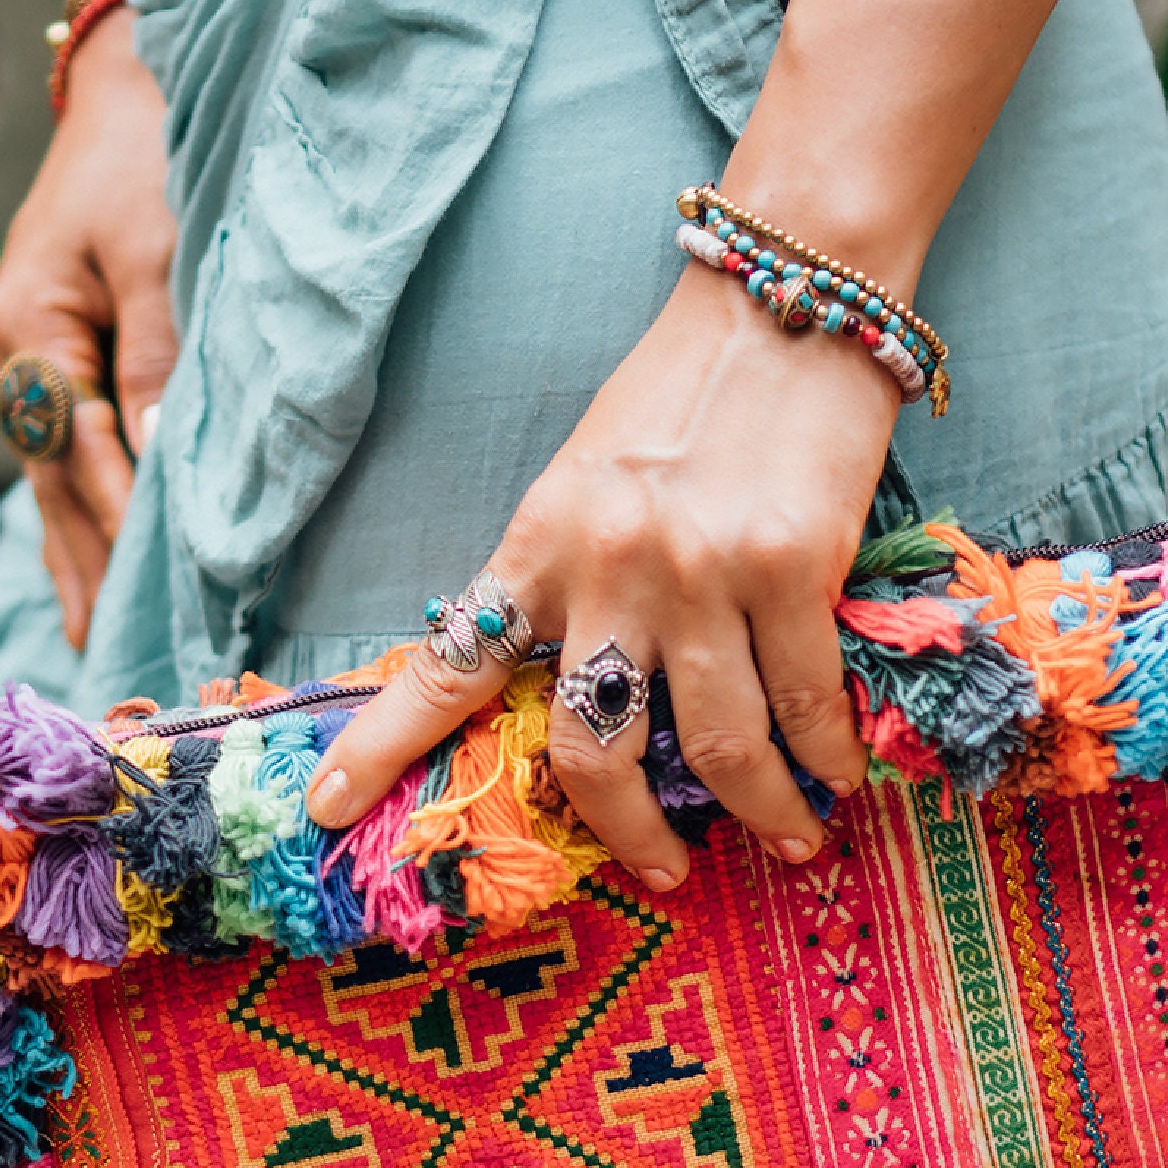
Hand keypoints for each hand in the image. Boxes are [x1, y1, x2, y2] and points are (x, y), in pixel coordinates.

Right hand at [0, 5, 175, 648]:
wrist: (133, 102)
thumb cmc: (151, 165)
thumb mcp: (157, 254)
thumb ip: (162, 358)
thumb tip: (168, 458)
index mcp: (33, 331)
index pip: (82, 452)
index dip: (123, 524)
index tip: (158, 591)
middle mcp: (20, 362)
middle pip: (57, 487)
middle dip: (89, 571)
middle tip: (115, 658)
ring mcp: (34, 370)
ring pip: (58, 486)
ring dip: (80, 562)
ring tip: (95, 643)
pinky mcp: (65, 371)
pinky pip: (70, 466)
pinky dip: (86, 522)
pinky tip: (92, 574)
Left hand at [305, 266, 890, 886]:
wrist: (790, 297)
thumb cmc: (688, 396)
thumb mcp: (589, 481)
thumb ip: (574, 580)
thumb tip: (596, 691)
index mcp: (539, 543)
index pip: (448, 664)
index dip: (383, 747)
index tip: (327, 811)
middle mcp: (606, 567)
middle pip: (591, 749)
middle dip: (629, 834)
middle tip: (661, 871)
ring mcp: (700, 572)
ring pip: (715, 747)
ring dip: (760, 812)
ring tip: (790, 839)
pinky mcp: (790, 566)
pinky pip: (804, 702)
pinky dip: (827, 755)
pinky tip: (840, 776)